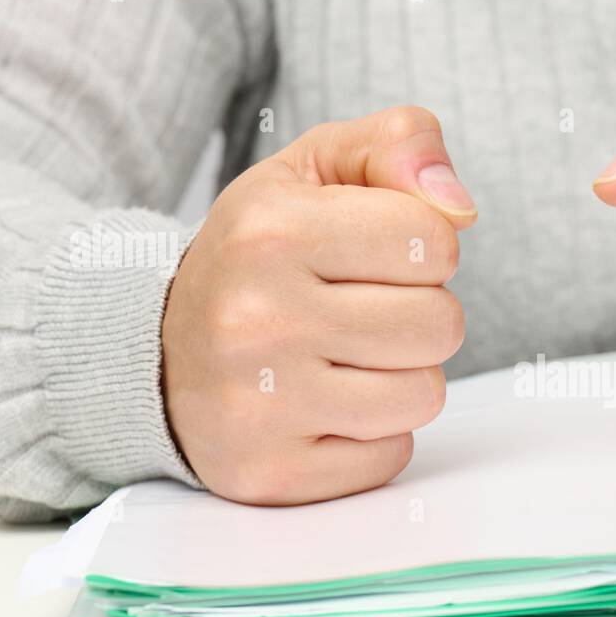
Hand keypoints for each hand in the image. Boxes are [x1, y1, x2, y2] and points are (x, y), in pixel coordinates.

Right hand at [162, 107, 474, 503]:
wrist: (153, 354)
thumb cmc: (258, 258)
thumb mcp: (312, 171)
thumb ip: (397, 145)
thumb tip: (462, 207)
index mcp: (272, 230)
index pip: (438, 239)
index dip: (423, 247)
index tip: (373, 255)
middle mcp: (257, 318)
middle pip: (441, 324)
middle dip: (418, 314)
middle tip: (360, 311)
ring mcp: (260, 405)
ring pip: (424, 395)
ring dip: (401, 377)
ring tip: (344, 359)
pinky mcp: (272, 472)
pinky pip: (391, 456)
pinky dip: (374, 435)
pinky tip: (325, 408)